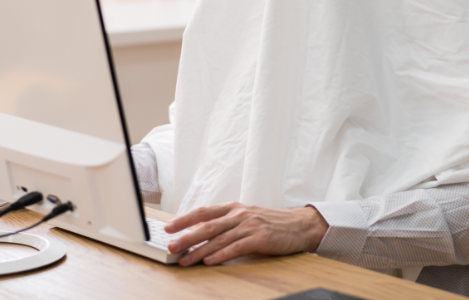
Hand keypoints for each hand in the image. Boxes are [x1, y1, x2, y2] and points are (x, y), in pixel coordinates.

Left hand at [164, 202, 328, 265]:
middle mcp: (239, 214)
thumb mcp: (246, 217)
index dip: (184, 219)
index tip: (168, 227)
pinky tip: (210, 261)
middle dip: (186, 237)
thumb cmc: (271, 222)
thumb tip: (199, 231)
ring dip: (199, 251)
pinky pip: (236, 247)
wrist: (300, 225)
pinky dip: (221, 255)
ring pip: (218, 239)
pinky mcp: (260, 238)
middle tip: (170, 246)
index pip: (203, 212)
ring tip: (185, 260)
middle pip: (207, 226)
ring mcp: (249, 225)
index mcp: (233, 208)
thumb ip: (225, 223)